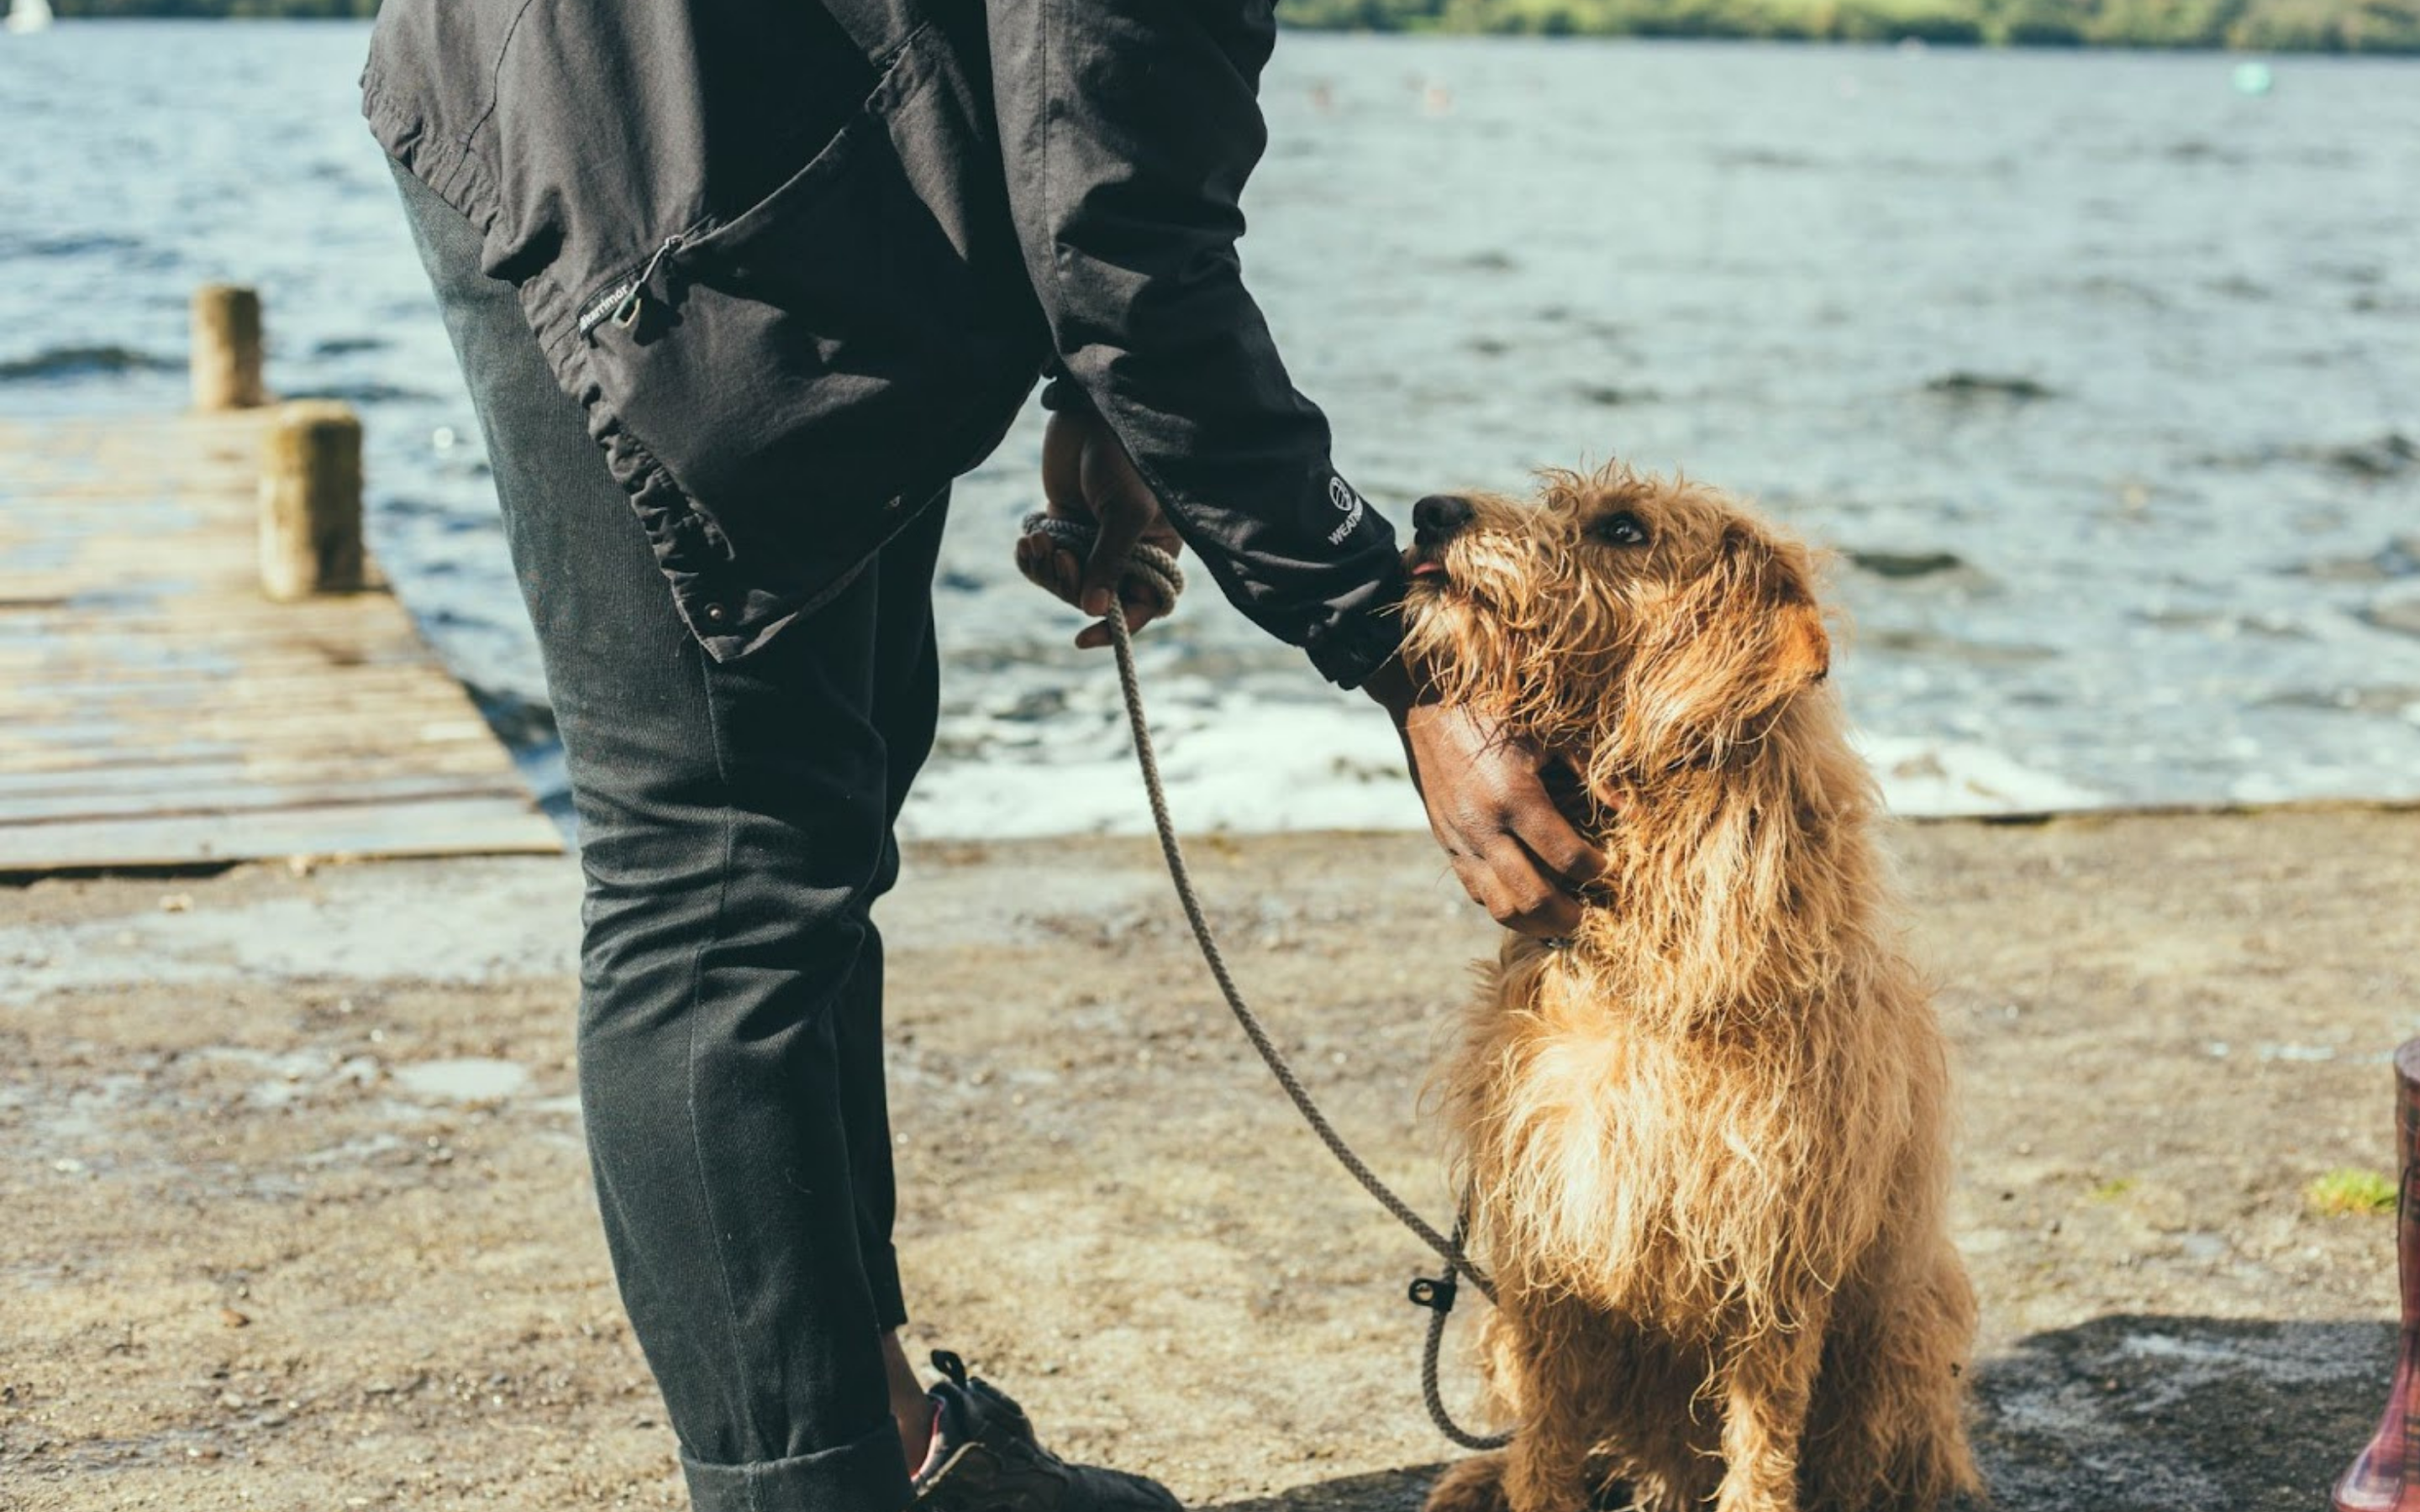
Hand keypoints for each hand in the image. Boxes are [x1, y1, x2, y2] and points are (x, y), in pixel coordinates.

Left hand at [1016, 409, 1184, 649]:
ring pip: (1064, 582)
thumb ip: (1110, 562)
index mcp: (1156, 550)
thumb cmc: (1124, 458)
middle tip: (1058, 556)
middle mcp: (1125, 550)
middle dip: (1070, 584)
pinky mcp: (1061, 525)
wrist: (1089, 411)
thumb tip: (1093, 611)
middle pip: (1095, 598)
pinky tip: (1026, 540)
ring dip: (1045, 569)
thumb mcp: (1126, 512)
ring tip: (1036, 539)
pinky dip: (1031, 557)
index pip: (1143, 604)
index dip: (1117, 626)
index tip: (1083, 637)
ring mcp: (1091, 539)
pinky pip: (1043, 561)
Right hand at [1364, 658, 1607, 936]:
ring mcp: (1459, 840)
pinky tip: (1526, 898)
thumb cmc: (1496, 710)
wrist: (1427, 703)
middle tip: (1590, 914)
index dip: (1596, 869)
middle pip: (1532, 898)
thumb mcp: (1549, 732)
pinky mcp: (1445, 843)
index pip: (1566, 858)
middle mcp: (1483, 827)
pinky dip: (1503, 903)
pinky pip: (1474, 891)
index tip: (1608, 865)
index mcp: (1514, 796)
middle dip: (1567, 914)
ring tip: (1560, 918)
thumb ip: (1591, 772)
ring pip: (1499, 907)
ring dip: (1534, 921)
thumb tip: (1629, 809)